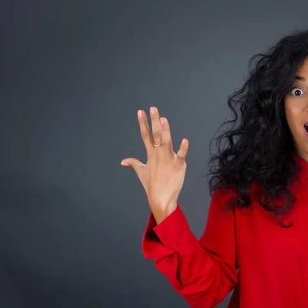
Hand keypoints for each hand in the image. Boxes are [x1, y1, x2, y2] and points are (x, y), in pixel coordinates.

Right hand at [121, 106, 188, 222]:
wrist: (161, 199)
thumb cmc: (152, 185)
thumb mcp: (141, 172)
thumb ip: (133, 163)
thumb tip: (123, 161)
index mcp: (150, 154)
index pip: (145, 135)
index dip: (143, 123)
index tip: (140, 112)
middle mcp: (159, 154)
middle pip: (156, 135)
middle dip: (154, 121)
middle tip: (153, 108)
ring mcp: (169, 159)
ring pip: (167, 142)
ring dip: (165, 131)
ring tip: (163, 119)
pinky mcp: (179, 165)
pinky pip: (181, 155)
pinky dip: (183, 148)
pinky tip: (185, 140)